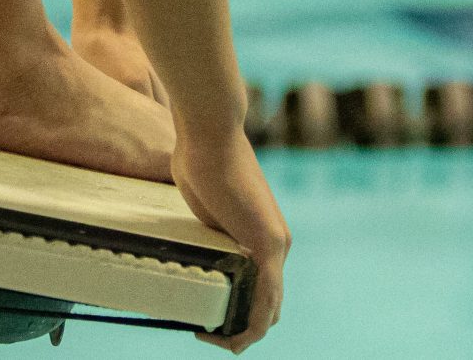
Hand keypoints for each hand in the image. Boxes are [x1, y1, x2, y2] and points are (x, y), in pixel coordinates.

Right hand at [173, 128, 287, 350]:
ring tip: (211, 341)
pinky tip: (223, 336)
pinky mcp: (268, 246)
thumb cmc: (201, 158)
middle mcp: (278, 244)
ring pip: (269, 309)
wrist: (210, 133)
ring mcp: (276, 245)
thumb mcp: (205, 207)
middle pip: (268, 305)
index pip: (261, 289)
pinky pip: (265, 300)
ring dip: (243, 334)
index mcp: (263, 235)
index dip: (238, 311)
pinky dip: (248, 325)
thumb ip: (209, 229)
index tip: (204, 319)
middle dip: (240, 328)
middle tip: (205, 335)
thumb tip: (194, 236)